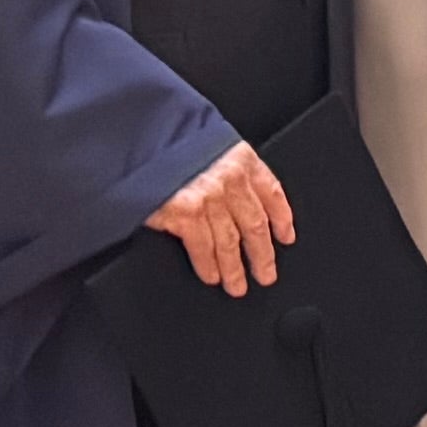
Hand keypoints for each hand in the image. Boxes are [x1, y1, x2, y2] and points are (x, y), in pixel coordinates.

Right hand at [146, 137, 294, 297]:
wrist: (140, 141)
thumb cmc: (170, 143)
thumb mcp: (209, 145)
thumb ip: (225, 168)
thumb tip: (238, 199)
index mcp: (241, 159)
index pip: (272, 193)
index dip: (282, 218)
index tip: (286, 237)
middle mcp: (230, 179)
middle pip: (255, 225)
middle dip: (262, 255)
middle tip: (265, 275)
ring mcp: (210, 197)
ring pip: (230, 242)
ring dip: (235, 269)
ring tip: (237, 285)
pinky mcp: (186, 213)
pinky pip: (203, 247)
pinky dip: (208, 265)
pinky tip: (212, 276)